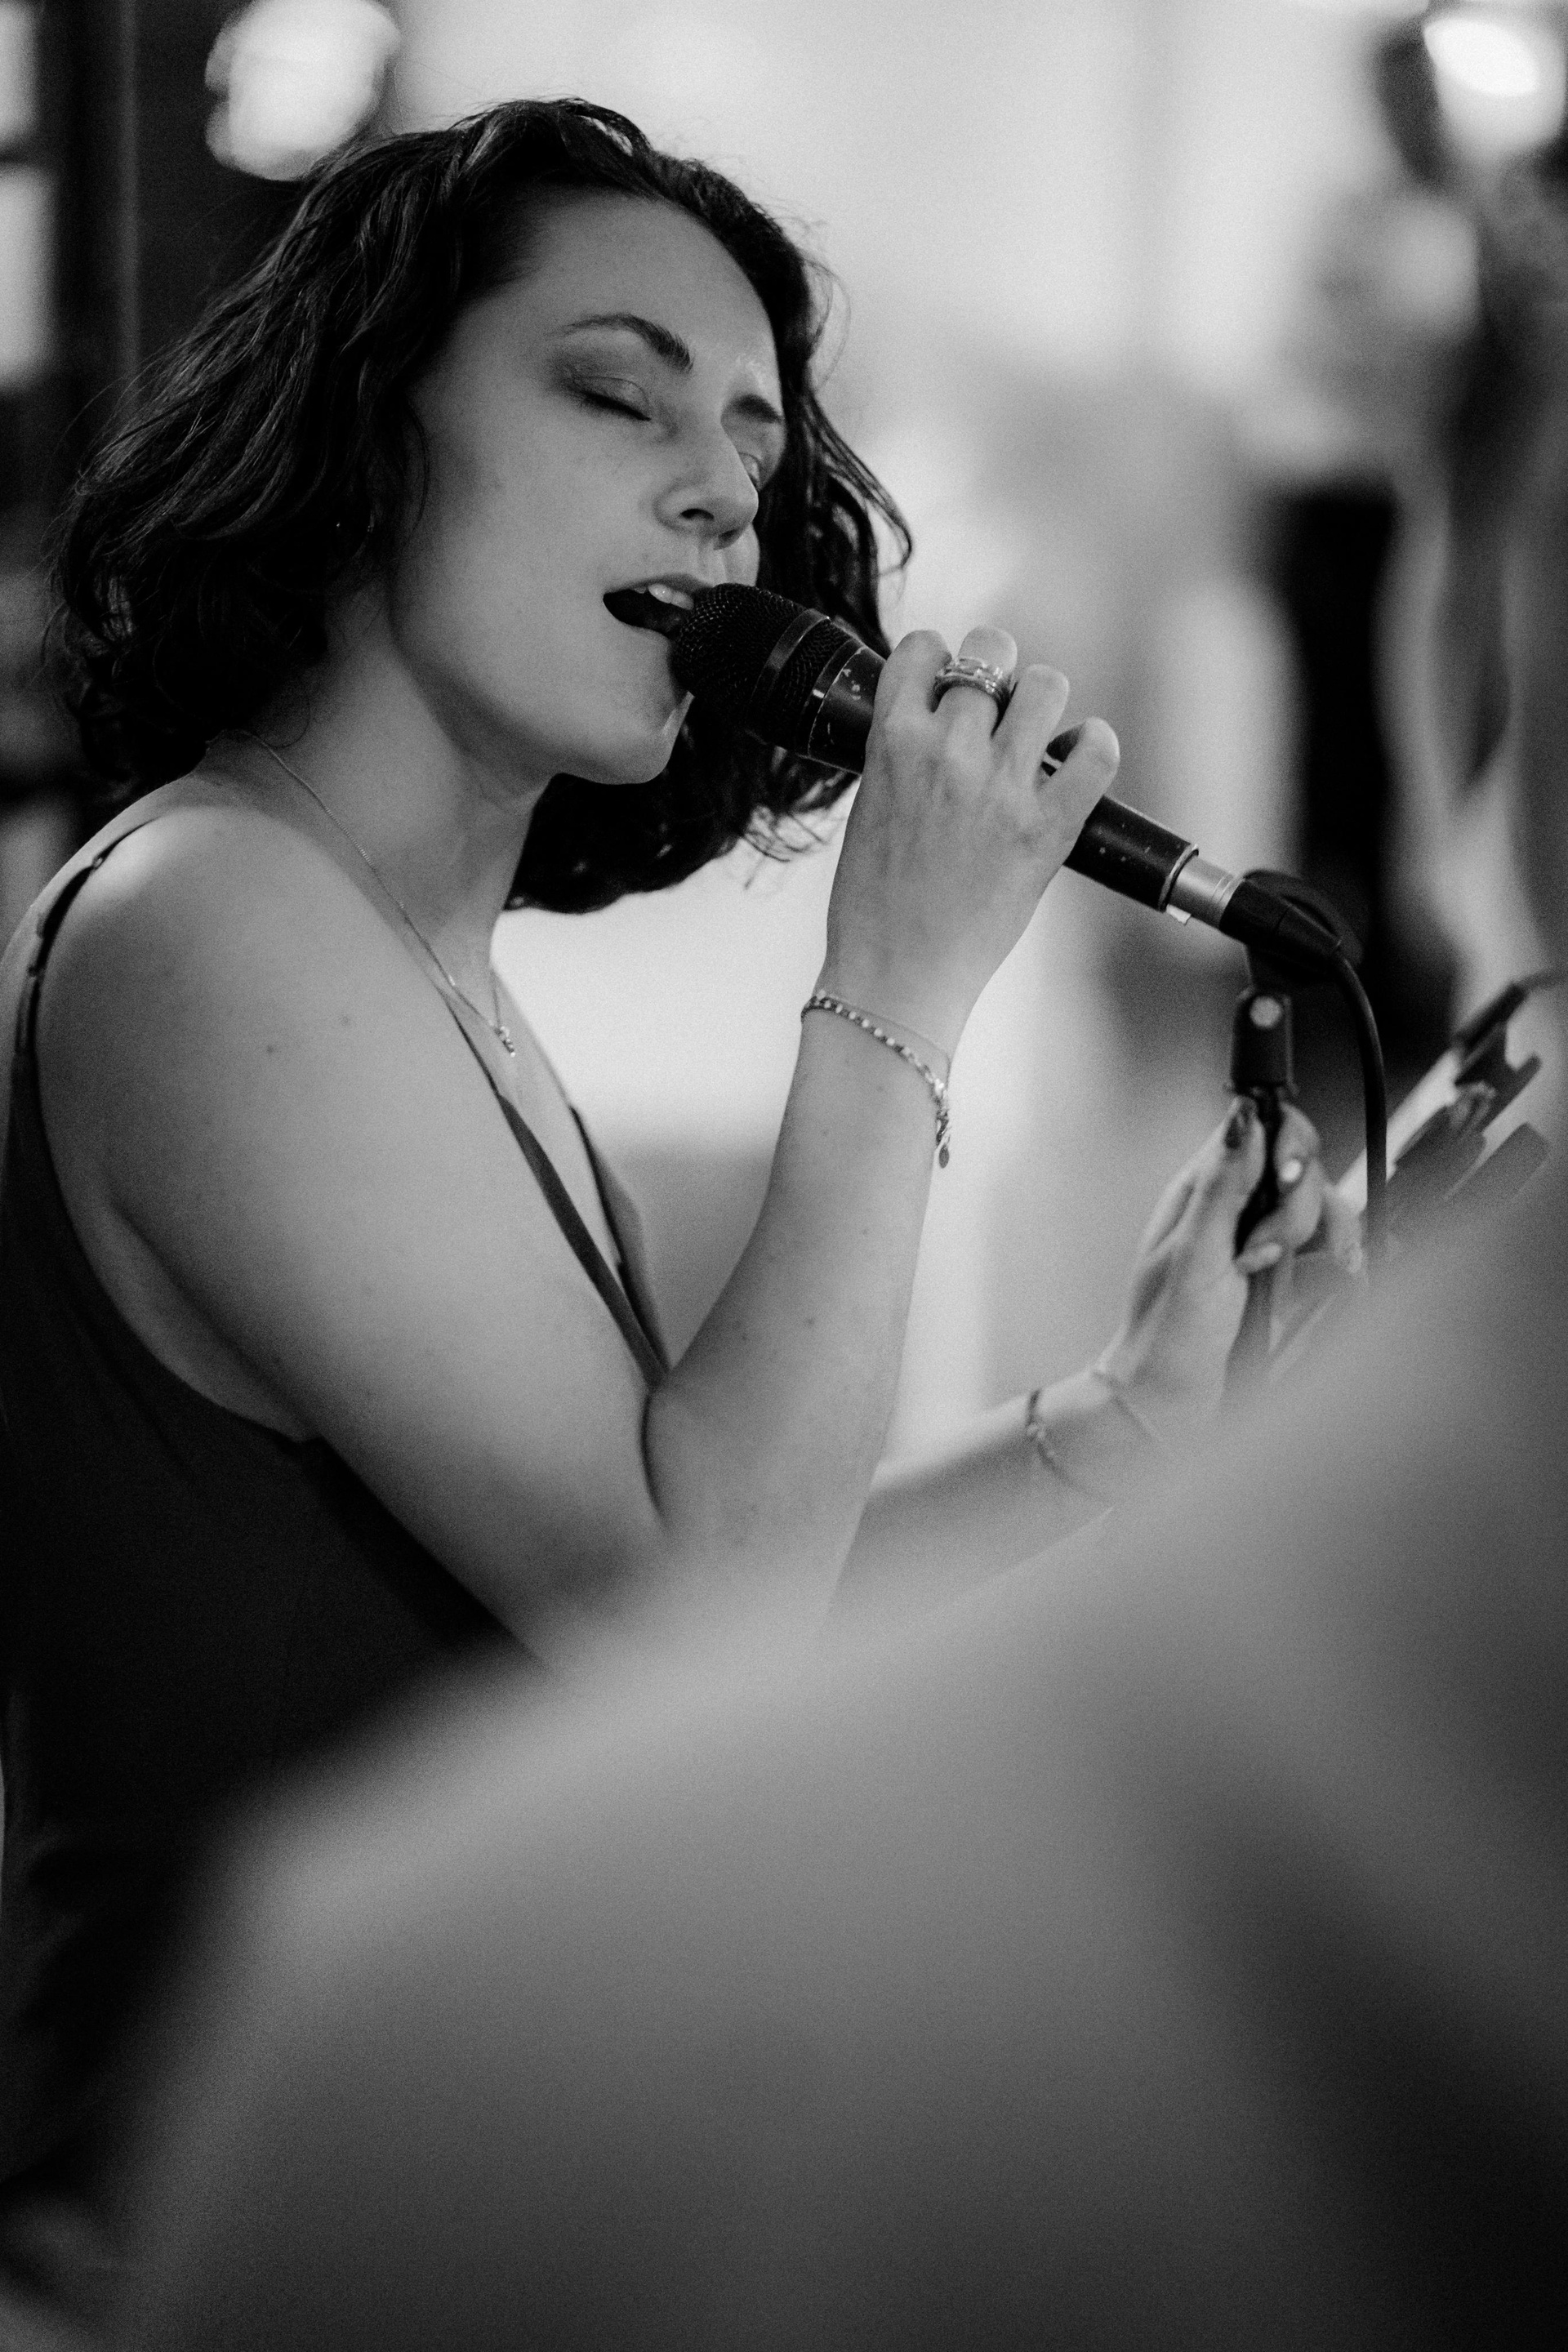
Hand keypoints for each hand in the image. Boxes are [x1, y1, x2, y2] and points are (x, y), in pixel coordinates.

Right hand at [818, 623, 1118, 1055]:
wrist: (895, 974)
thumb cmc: (873, 904)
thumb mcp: (868, 807)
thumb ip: (901, 756)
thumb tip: (940, 724)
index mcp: (891, 743)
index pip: (923, 649)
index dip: (939, 659)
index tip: (946, 684)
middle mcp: (948, 752)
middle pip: (990, 654)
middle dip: (995, 672)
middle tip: (996, 711)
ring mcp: (1000, 788)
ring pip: (1046, 687)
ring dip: (1042, 701)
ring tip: (1035, 735)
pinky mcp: (1046, 828)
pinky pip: (1096, 752)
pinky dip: (1095, 743)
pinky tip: (1078, 756)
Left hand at [1095, 1098, 1363, 1436]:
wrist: (1170, 1407)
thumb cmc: (1166, 1335)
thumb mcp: (1193, 1256)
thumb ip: (1222, 1187)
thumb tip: (1244, 1118)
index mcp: (1205, 1192)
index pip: (1266, 1133)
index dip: (1289, 1149)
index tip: (1287, 1183)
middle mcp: (1238, 1212)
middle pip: (1304, 1174)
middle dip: (1298, 1215)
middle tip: (1262, 1257)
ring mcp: (1267, 1247)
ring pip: (1327, 1214)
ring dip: (1320, 1247)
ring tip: (1282, 1286)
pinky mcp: (1290, 1283)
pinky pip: (1335, 1258)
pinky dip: (1341, 1271)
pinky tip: (1333, 1289)